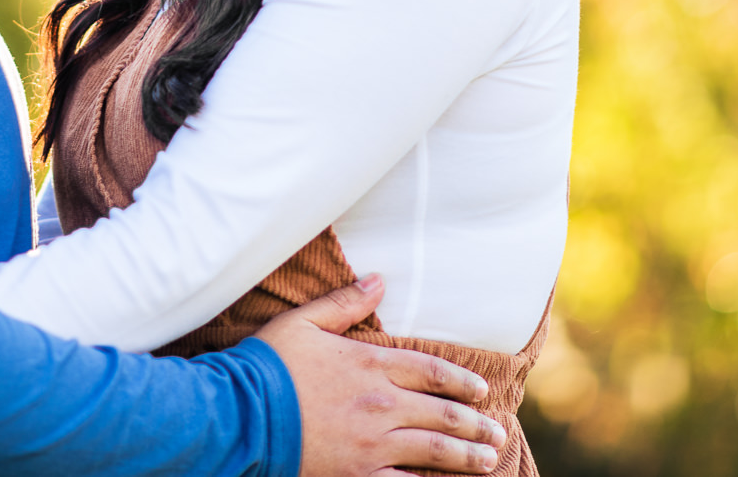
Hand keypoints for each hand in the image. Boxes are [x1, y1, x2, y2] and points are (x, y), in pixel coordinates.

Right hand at [255, 275, 505, 476]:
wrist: (241, 413)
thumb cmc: (269, 365)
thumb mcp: (303, 322)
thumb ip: (345, 302)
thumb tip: (379, 279)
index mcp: (369, 363)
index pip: (431, 371)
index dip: (461, 381)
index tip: (482, 390)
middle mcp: (380, 403)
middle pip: (442, 413)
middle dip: (475, 424)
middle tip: (496, 432)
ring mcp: (372, 443)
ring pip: (434, 450)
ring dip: (467, 456)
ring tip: (488, 459)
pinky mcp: (357, 474)